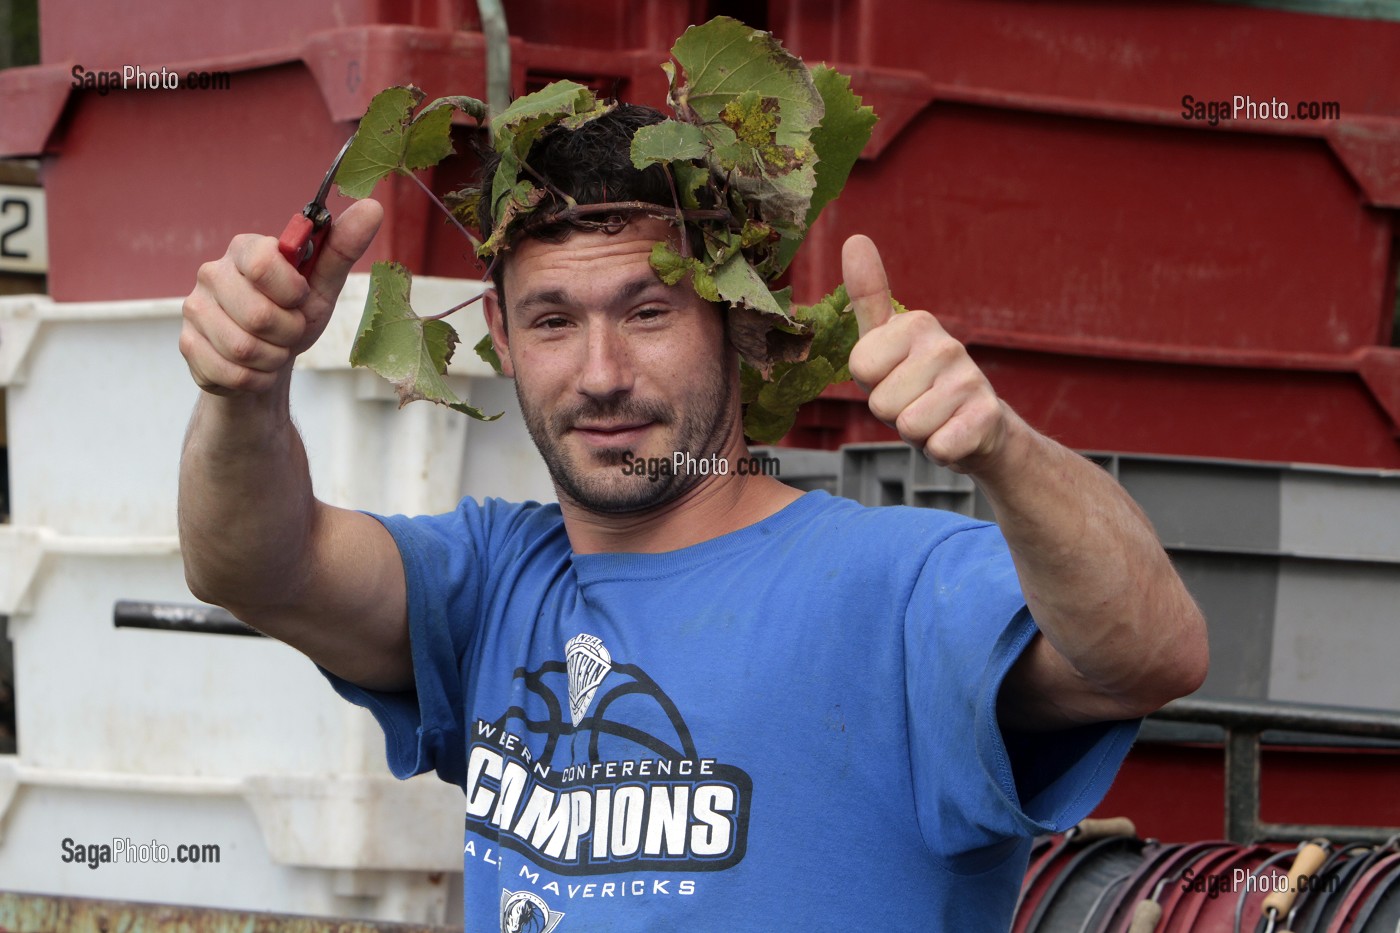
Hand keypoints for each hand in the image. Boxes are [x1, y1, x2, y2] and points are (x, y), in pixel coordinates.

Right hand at [180, 199, 383, 395]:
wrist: (266, 358)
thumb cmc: (295, 313)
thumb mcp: (324, 284)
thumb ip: (343, 248)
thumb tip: (372, 207)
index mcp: (245, 249)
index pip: (263, 264)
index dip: (292, 292)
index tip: (300, 298)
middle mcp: (212, 273)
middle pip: (258, 316)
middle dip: (289, 333)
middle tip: (290, 330)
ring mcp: (194, 309)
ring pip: (243, 349)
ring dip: (273, 358)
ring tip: (274, 348)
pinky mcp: (187, 345)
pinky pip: (231, 373)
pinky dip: (256, 378)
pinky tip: (256, 368)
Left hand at [843, 234, 1008, 472]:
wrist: (980, 428)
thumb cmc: (921, 385)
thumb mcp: (889, 341)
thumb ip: (868, 296)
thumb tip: (855, 238)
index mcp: (917, 323)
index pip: (860, 368)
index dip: (872, 385)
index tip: (894, 378)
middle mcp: (947, 345)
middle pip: (880, 403)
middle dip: (893, 414)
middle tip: (917, 403)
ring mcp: (970, 380)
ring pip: (907, 426)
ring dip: (917, 433)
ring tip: (934, 419)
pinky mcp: (986, 418)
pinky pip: (937, 447)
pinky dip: (940, 451)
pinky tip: (954, 436)